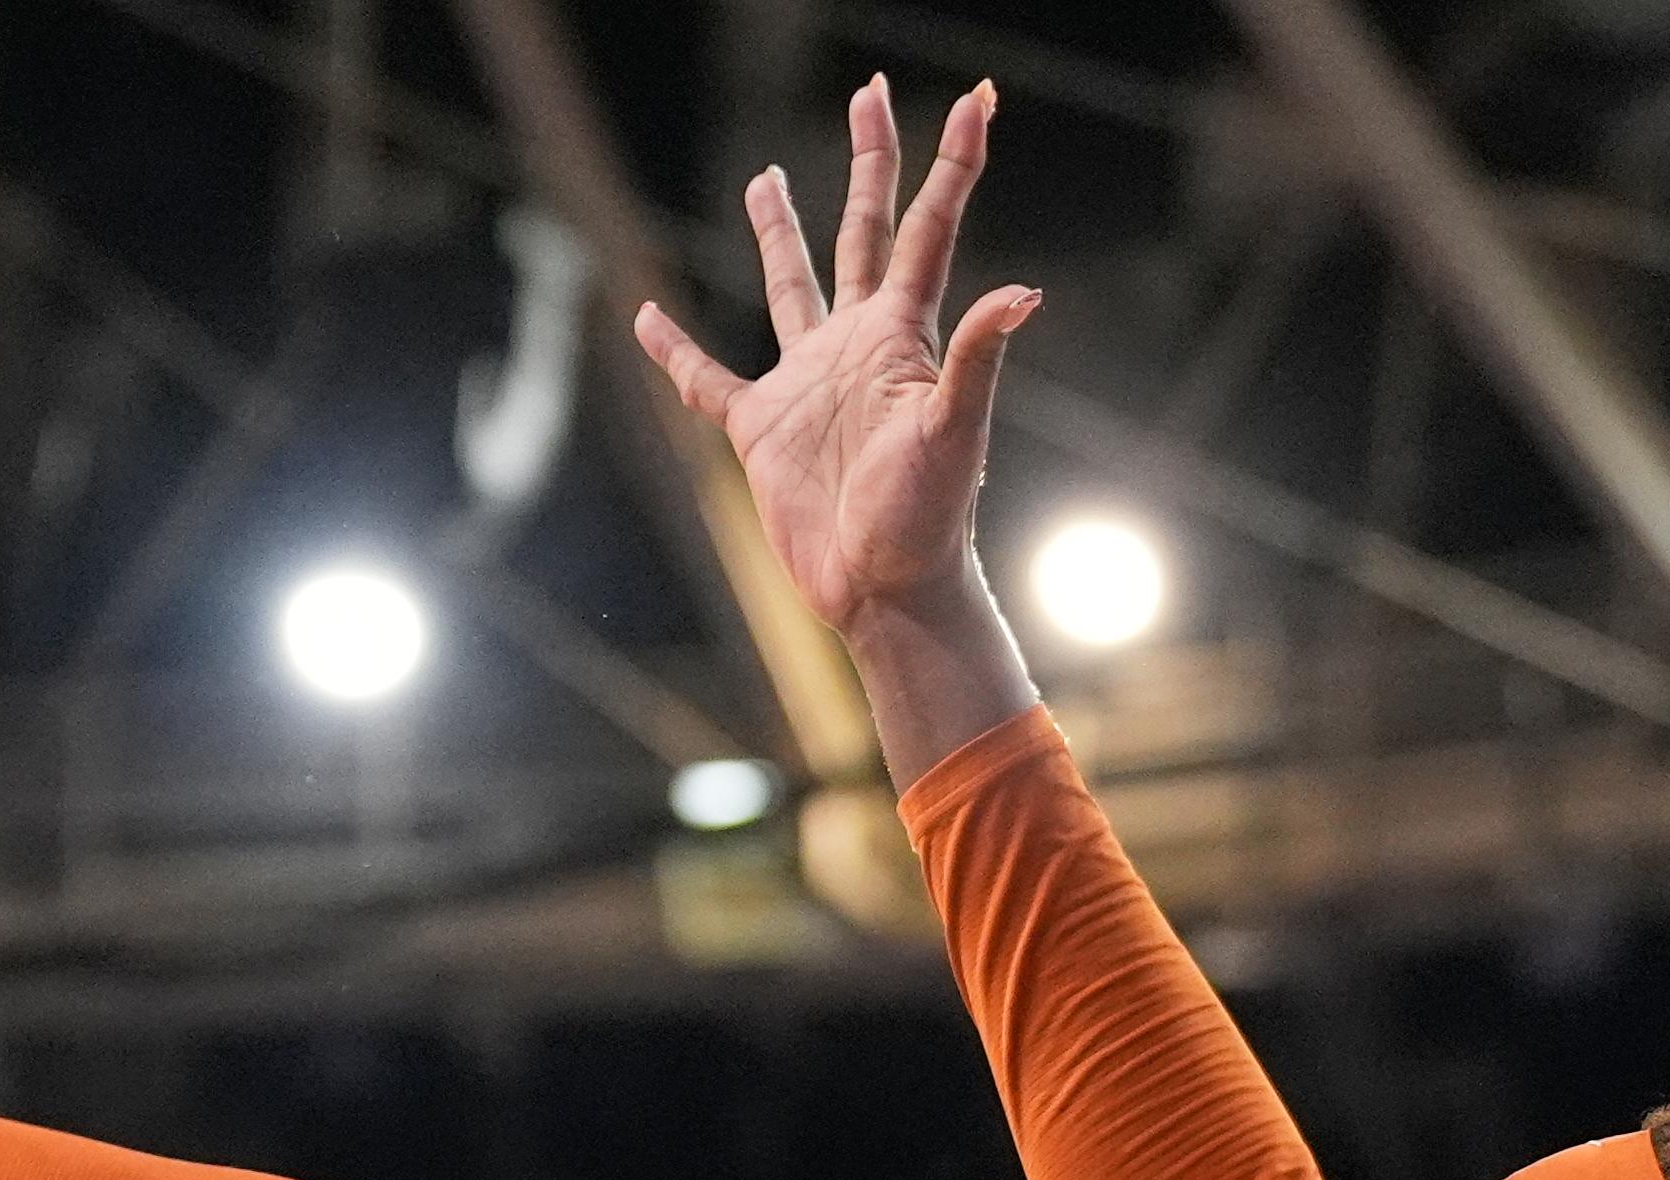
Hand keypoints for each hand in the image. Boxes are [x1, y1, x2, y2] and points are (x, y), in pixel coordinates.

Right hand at [634, 78, 1036, 637]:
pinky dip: (674, 351)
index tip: (975, 99)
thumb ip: (977, 358)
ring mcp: (807, 384)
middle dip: (868, 163)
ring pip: (791, 285)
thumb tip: (1022, 293)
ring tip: (766, 176)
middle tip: (868, 96)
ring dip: (780, 231)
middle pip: (863, 231)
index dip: (951, 165)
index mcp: (902, 335)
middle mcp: (856, 345)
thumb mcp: (955, 434)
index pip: (927, 230)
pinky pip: (709, 380)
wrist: (886, 592)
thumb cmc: (929, 519)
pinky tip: (647, 317)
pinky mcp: (761, 431)